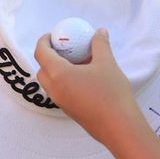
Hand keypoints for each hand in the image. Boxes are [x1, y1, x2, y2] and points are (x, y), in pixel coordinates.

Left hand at [34, 29, 144, 143]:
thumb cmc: (110, 92)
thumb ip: (100, 44)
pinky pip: (59, 92)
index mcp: (58, 74)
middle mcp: (54, 89)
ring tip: (76, 63)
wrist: (118, 126)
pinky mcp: (68, 111)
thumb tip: (99, 32)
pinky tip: (84, 79)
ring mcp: (60, 102)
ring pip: (49, 82)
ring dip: (56, 70)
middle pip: (42, 69)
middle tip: (64, 48)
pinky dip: (63, 81)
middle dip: (48, 56)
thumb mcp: (107, 63)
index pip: (41, 53)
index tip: (53, 35)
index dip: (43, 41)